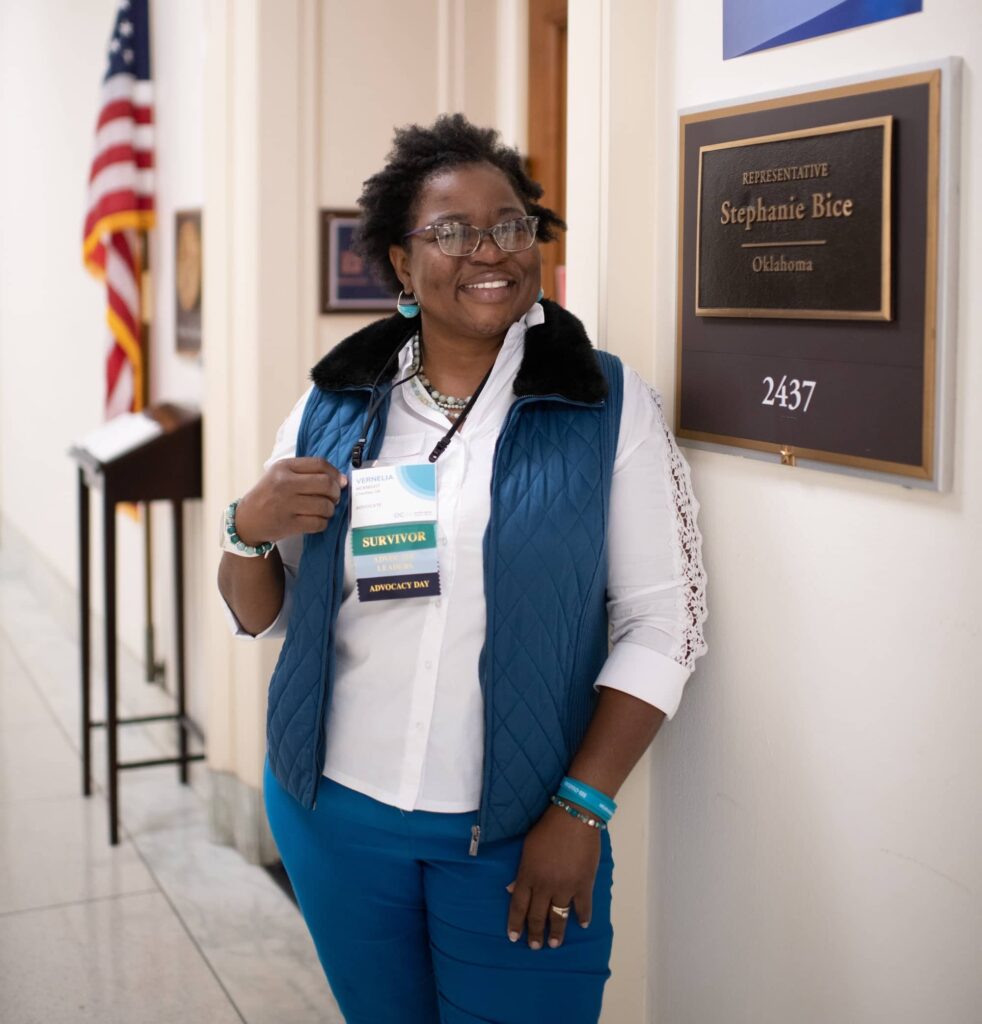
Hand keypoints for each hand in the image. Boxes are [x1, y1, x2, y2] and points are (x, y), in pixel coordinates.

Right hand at [234, 457, 346, 544]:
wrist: (247, 520)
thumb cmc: (269, 495)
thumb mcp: (280, 475)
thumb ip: (307, 473)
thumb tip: (342, 480)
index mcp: (284, 467)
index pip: (320, 464)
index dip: (335, 473)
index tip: (340, 482)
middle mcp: (284, 483)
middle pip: (326, 484)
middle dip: (336, 493)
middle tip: (334, 498)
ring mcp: (286, 504)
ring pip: (325, 505)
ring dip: (330, 510)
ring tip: (324, 510)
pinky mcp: (289, 524)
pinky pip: (319, 523)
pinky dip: (323, 523)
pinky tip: (317, 520)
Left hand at [506, 804, 599, 949]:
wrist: (574, 817)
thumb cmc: (547, 828)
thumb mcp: (527, 847)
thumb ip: (520, 871)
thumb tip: (510, 889)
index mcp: (528, 875)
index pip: (518, 905)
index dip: (515, 923)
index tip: (514, 937)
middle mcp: (544, 885)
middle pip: (537, 915)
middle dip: (534, 933)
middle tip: (535, 946)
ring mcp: (565, 887)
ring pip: (559, 917)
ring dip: (556, 933)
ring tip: (554, 944)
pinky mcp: (583, 884)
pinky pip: (583, 907)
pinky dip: (583, 917)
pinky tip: (582, 924)